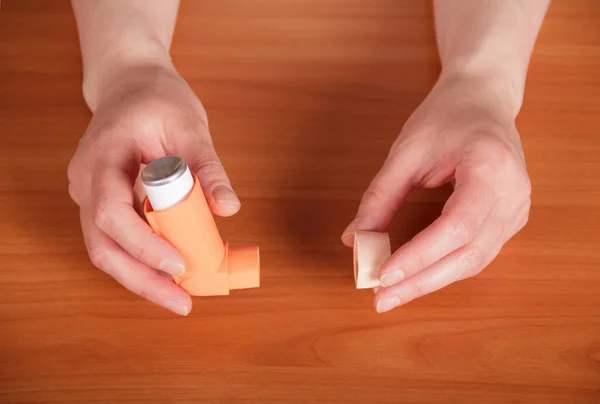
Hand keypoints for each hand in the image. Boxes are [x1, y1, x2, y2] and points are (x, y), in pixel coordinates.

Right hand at [68, 64, 239, 315]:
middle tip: (183, 303)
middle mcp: (86, 180)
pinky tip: (170, 272)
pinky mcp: (102, 201)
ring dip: (141, 276)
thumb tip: (230, 209)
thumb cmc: (158, 99)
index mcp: (103, 156)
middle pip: (102, 245)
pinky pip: (116, 239)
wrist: (130, 84)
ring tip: (180, 295)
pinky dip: (142, 259)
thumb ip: (208, 167)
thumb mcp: (189, 125)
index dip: (144, 246)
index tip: (180, 265)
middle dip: (142, 280)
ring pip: (106, 248)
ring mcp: (89, 193)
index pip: (111, 212)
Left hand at [342, 72, 531, 312]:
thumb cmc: (446, 116)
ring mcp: (518, 209)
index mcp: (491, 168)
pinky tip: (417, 276)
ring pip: (475, 262)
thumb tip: (353, 240)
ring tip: (393, 294)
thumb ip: (380, 196)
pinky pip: (478, 254)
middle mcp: (514, 194)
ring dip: (431, 281)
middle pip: (469, 254)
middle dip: (421, 281)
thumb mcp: (406, 151)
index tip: (382, 276)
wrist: (483, 99)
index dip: (419, 256)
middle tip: (381, 299)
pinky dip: (445, 268)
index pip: (456, 227)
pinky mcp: (511, 219)